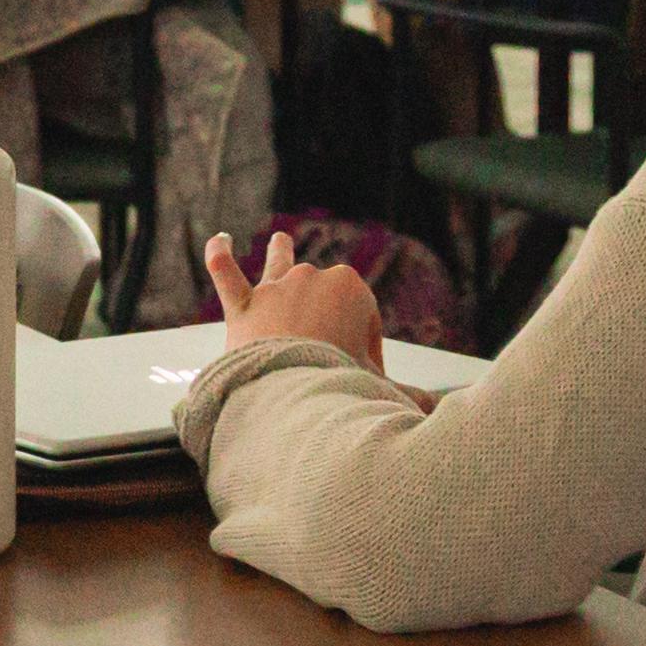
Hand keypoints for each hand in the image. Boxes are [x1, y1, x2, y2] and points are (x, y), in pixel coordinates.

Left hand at [200, 233, 388, 379]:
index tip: (359, 382)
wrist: (291, 392)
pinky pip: (225, 273)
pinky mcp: (244, 306)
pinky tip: (219, 239)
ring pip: (278, 265)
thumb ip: (402, 393)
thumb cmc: (340, 385)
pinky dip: (219, 255)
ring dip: (279, 253)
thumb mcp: (377, 386)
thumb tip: (427, 407)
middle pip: (321, 296)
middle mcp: (312, 280)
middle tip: (324, 356)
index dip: (365, 353)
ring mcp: (275, 290)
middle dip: (326, 321)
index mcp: (352, 289)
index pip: (362, 320)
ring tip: (279, 240)